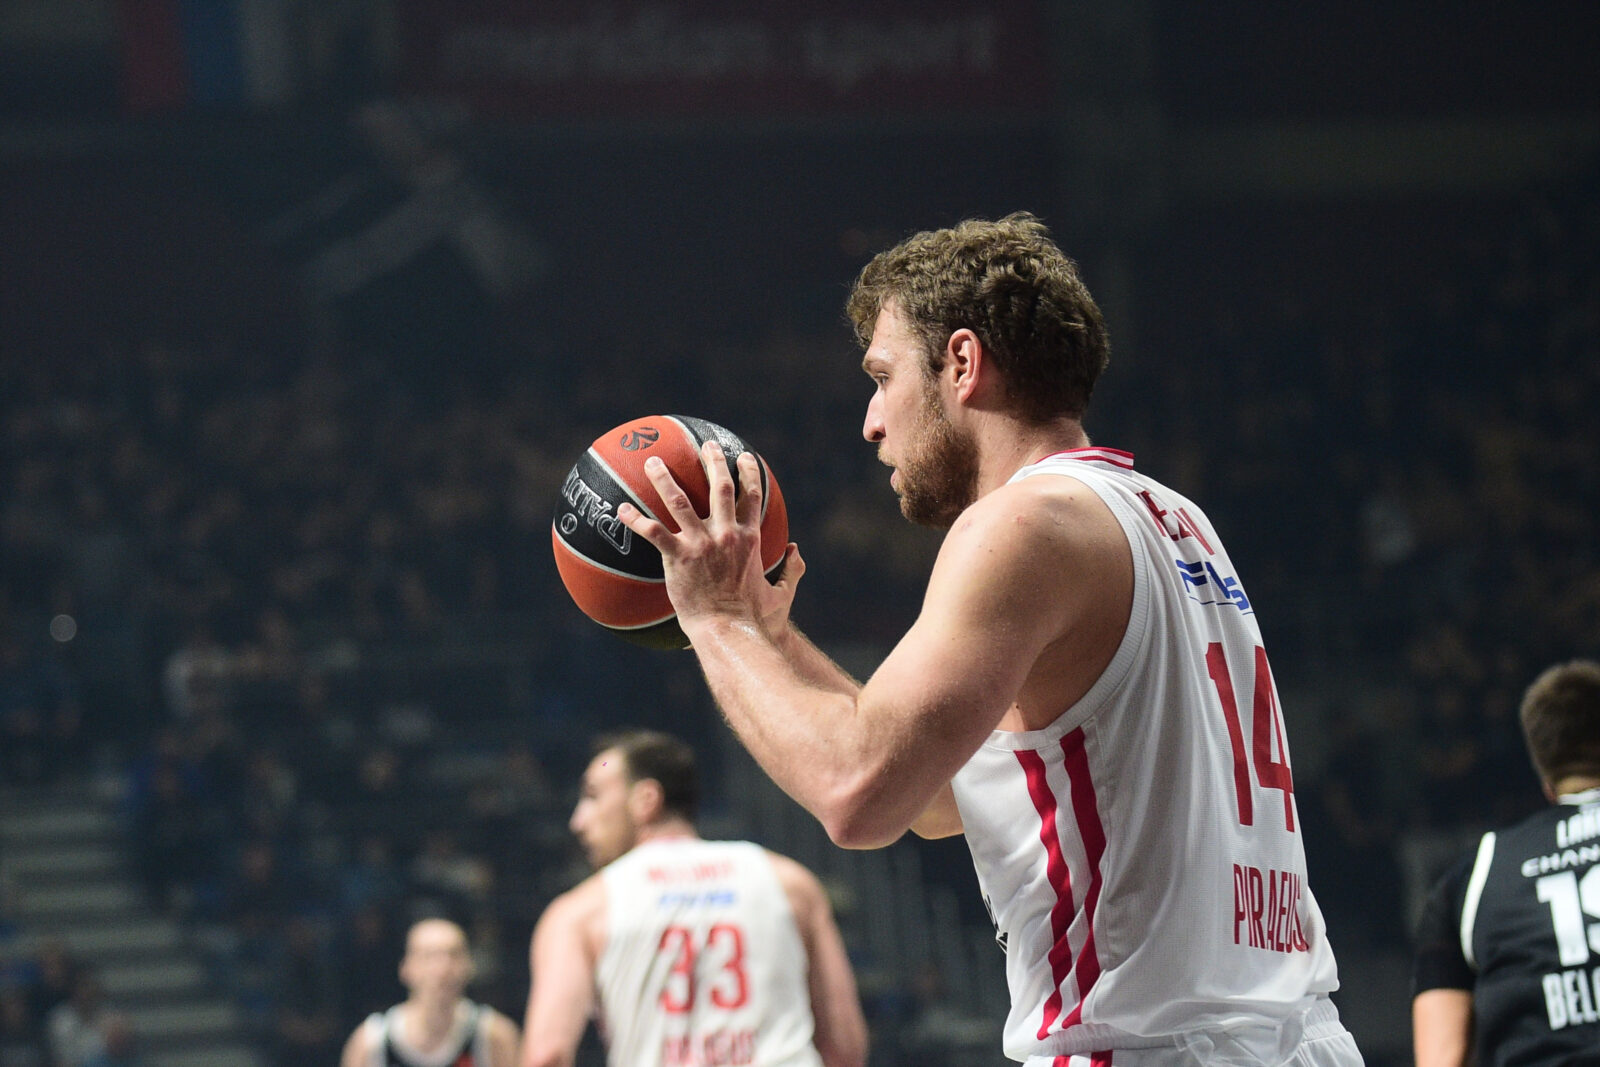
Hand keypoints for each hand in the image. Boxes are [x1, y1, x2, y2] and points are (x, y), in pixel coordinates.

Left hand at [617, 441, 803, 637]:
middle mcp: (726, 534)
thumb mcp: (782, 594)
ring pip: (679, 500)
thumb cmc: (755, 618)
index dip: (749, 473)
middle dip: (713, 461)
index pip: (751, 496)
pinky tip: (620, 510)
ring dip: (664, 478)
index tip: (743, 457)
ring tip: (652, 461)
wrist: (729, 630)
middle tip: (706, 445)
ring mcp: (701, 544)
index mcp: (749, 539)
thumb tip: (796, 551)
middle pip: (720, 487)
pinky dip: (636, 520)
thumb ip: (793, 570)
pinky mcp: (678, 558)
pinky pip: (653, 532)